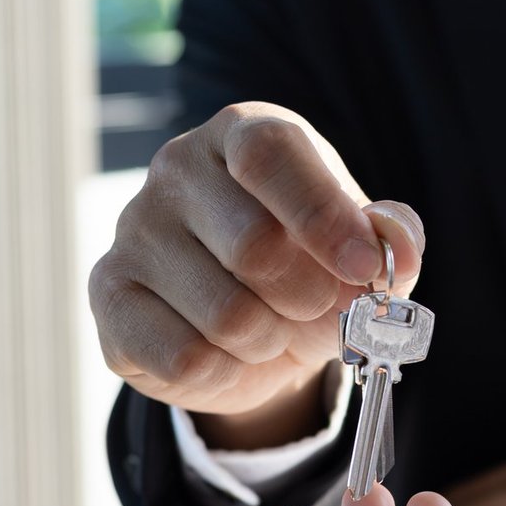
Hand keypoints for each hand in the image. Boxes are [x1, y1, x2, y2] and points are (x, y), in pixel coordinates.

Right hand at [90, 102, 425, 449]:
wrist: (245, 333)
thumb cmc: (308, 271)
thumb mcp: (362, 251)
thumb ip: (392, 241)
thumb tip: (396, 246)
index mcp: (241, 133)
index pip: (269, 153)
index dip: (322, 216)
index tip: (363, 269)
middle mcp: (176, 169)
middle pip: (254, 246)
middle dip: (308, 299)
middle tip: (317, 309)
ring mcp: (133, 230)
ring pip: (226, 316)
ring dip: (269, 341)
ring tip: (268, 329)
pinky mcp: (109, 295)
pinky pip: (185, 358)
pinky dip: (227, 372)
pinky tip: (225, 353)